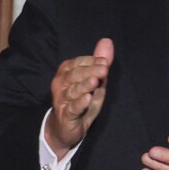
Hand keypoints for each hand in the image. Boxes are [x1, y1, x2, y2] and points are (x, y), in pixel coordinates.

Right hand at [46, 38, 114, 157]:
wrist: (65, 128)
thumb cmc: (80, 101)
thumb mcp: (93, 81)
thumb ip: (99, 62)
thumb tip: (107, 41)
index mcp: (66, 72)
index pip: (78, 62)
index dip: (91, 61)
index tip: (105, 61)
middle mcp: (60, 83)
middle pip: (75, 75)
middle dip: (90, 71)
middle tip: (104, 69)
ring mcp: (61, 99)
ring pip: (73, 91)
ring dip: (85, 85)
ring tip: (96, 81)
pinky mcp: (65, 115)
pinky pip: (72, 108)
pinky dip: (80, 103)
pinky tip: (87, 99)